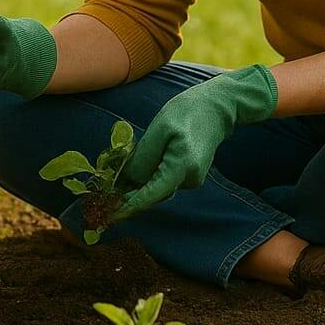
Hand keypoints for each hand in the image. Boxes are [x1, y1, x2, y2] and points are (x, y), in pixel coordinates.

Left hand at [116, 65, 277, 219]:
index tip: (113, 215)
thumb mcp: (159, 128)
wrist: (216, 108)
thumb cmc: (187, 112)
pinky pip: (165, 180)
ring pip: (159, 186)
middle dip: (132, 193)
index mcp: (182, 167)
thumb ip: (144, 156)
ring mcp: (192, 179)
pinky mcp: (190, 175)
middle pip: (154, 193)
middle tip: (108, 193)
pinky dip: (150, 177)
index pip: (153, 194)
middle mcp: (190, 179)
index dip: (131, 206)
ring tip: (120, 178)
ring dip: (140, 183)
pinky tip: (140, 166)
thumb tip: (129, 181)